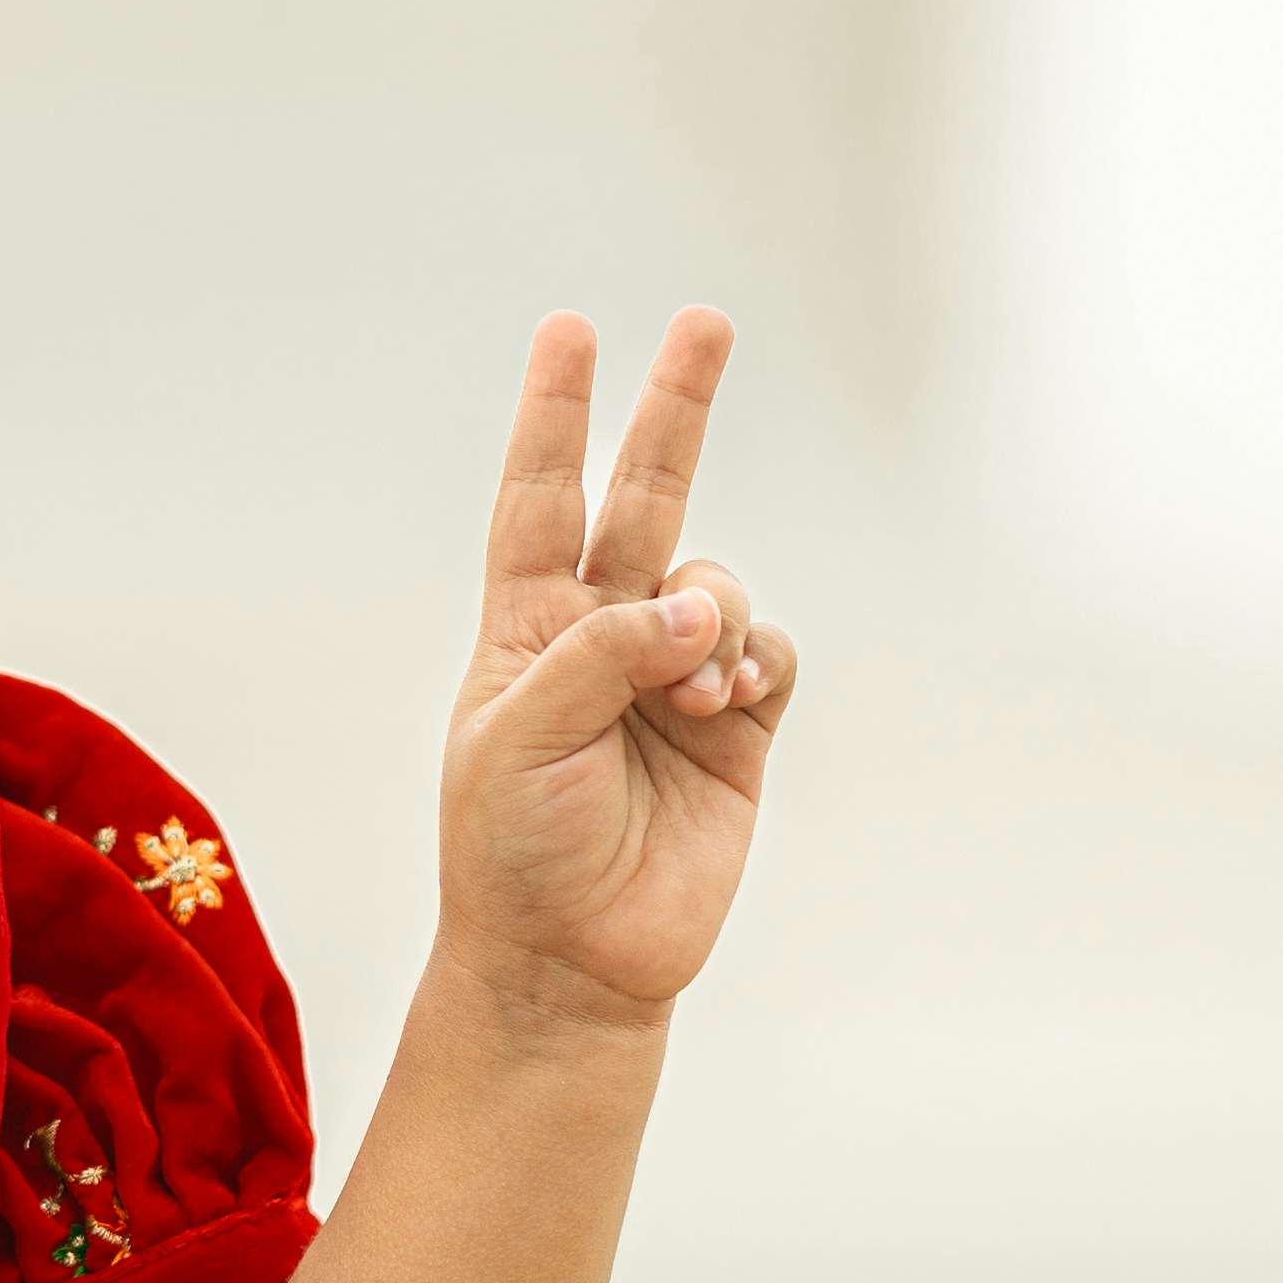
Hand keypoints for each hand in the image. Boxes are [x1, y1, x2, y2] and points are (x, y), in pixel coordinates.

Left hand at [434, 310, 795, 1026]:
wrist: (572, 961)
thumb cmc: (513, 850)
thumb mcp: (518, 741)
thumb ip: (600, 656)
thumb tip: (693, 607)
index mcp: (527, 626)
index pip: (541, 497)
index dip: (555, 416)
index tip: (570, 330)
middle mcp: (604, 635)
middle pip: (647, 497)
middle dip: (676, 409)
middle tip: (707, 320)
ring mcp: (676, 677)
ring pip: (717, 586)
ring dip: (712, 614)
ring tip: (691, 685)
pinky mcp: (739, 729)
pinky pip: (769, 652)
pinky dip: (756, 656)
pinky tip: (728, 694)